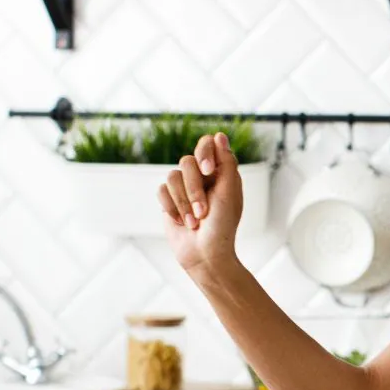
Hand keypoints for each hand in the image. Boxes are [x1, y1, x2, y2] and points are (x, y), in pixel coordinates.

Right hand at [158, 132, 243, 273]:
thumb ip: (225, 163)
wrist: (205, 254)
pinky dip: (172, 208)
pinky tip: (182, 222)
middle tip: (204, 212)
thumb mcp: (228, 193)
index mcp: (221, 172)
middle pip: (187, 161)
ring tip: (195, 221)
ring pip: (172, 176)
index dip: (204, 152)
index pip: (208, 144)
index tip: (207, 170)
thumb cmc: (222, 225)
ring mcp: (184, 187)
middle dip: (194, 189)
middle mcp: (202, 176)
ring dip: (183, 202)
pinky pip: (161, 190)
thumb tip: (220, 135)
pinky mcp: (169, 199)